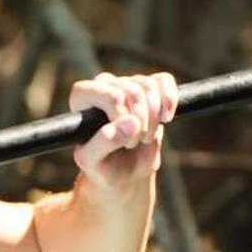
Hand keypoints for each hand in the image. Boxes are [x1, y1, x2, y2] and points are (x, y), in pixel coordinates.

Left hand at [69, 71, 178, 187]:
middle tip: (133, 144)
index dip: (122, 116)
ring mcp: (128, 84)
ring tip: (144, 138)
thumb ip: (104, 143)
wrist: (123, 171)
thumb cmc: (102, 165)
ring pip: (149, 86)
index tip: (124, 139)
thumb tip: (131, 123)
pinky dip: (169, 100)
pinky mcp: (150, 87)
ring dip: (153, 118)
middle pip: (132, 91)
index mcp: (82, 97)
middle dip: (140, 122)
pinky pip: (164, 80)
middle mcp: (104, 86)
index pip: (110, 95)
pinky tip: (166, 119)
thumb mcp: (92, 161)